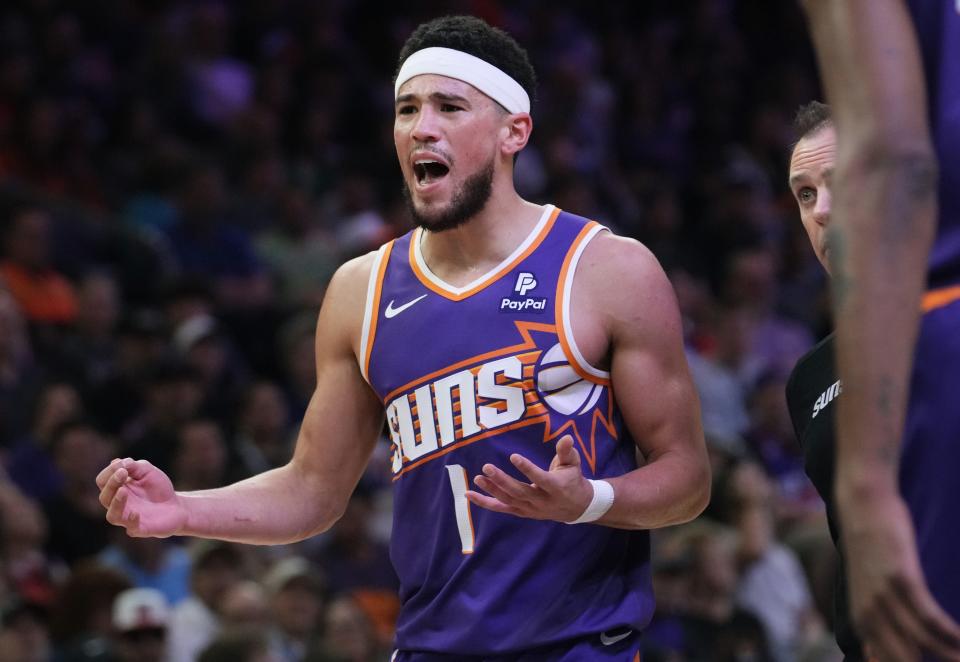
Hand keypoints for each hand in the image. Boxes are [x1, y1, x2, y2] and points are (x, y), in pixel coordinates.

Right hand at [96, 458, 186, 537]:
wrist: (177, 506)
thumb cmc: (158, 488)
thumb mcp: (148, 471)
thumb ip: (133, 466)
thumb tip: (116, 462)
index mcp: (117, 489)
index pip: (102, 482)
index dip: (109, 472)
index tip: (123, 466)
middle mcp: (118, 505)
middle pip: (104, 498)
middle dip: (111, 484)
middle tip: (122, 473)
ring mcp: (128, 518)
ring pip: (112, 516)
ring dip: (116, 503)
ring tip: (123, 491)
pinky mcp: (141, 529)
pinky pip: (131, 529)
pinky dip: (131, 521)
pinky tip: (136, 513)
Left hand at [465, 435, 594, 522]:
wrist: (576, 508)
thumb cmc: (572, 480)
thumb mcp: (573, 464)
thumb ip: (567, 451)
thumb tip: (566, 437)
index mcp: (556, 488)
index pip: (540, 479)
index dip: (527, 469)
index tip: (513, 456)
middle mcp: (541, 501)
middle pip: (519, 492)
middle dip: (502, 480)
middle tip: (486, 467)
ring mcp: (530, 509)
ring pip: (508, 500)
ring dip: (492, 490)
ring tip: (478, 478)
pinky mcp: (521, 512)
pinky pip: (501, 508)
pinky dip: (485, 502)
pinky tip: (469, 495)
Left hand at [839, 491, 959, 661]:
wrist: (862, 506)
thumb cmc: (868, 548)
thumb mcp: (864, 590)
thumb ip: (872, 624)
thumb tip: (873, 655)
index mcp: (860, 619)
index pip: (884, 661)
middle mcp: (868, 612)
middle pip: (902, 657)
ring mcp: (883, 596)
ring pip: (920, 639)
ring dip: (948, 655)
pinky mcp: (900, 578)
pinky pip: (928, 615)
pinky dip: (948, 633)